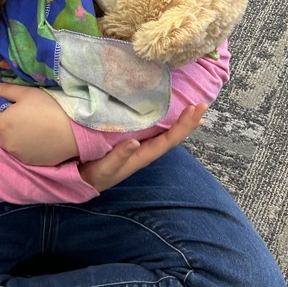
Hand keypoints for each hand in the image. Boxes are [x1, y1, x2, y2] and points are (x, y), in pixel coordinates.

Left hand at [0, 80, 78, 165]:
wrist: (73, 132)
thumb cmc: (49, 108)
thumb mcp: (26, 93)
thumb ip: (4, 89)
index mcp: (2, 124)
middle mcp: (5, 142)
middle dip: (1, 129)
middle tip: (16, 119)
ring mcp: (16, 154)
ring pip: (7, 146)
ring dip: (11, 139)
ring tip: (28, 129)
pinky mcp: (28, 162)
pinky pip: (20, 154)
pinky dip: (23, 148)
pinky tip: (36, 139)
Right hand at [79, 103, 207, 192]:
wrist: (83, 182)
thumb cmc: (94, 175)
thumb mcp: (104, 168)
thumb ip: (119, 156)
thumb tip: (135, 142)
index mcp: (143, 156)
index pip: (169, 140)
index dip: (183, 125)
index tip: (194, 110)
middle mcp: (147, 151)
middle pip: (173, 136)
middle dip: (189, 121)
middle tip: (204, 104)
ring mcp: (142, 148)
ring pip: (167, 134)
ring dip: (182, 123)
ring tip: (196, 111)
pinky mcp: (134, 144)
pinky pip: (156, 132)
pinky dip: (168, 124)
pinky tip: (171, 117)